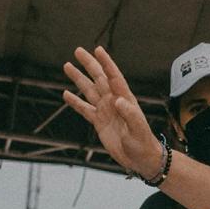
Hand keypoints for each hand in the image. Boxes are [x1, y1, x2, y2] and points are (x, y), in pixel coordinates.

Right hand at [63, 47, 169, 180]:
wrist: (141, 159)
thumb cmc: (143, 144)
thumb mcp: (138, 129)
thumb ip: (130, 115)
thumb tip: (118, 100)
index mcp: (125, 99)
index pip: (114, 77)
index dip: (106, 63)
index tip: (98, 50)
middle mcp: (114, 101)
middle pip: (99, 78)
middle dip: (89, 64)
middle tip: (78, 50)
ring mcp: (106, 110)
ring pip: (89, 90)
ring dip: (78, 78)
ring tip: (67, 65)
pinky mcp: (99, 122)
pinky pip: (85, 109)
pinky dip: (75, 102)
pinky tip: (66, 94)